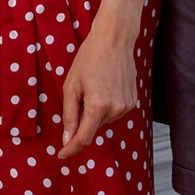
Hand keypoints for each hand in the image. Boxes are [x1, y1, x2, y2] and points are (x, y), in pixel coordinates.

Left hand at [57, 21, 137, 160]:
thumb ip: (69, 115)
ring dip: (94, 112)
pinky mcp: (132, 102)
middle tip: (79, 95)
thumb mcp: (71, 85)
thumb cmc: (89, 58)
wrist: (114, 38)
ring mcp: (126, 106)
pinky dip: (105, 107)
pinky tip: (105, 86)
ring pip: (103, 121)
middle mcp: (115, 110)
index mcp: (97, 106)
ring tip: (94, 86)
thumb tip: (67, 140)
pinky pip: (113, 113)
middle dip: (82, 120)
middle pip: (93, 128)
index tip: (62, 155)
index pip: (83, 139)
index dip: (71, 149)